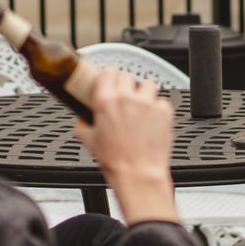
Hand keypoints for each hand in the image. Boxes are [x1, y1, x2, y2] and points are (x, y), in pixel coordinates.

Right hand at [73, 67, 173, 181]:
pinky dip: (158, 109)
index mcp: (106, 101)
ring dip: (144, 93)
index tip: (110, 79)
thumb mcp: (88, 141)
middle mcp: (127, 98)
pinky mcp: (164, 111)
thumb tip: (81, 118)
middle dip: (125, 84)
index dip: (109, 74)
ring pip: (147, 84)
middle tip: (125, 97)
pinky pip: (161, 101)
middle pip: (127, 75)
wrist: (138, 173)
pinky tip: (152, 120)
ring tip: (141, 107)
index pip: (108, 72)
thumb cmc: (115, 161)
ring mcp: (147, 103)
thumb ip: (81, 124)